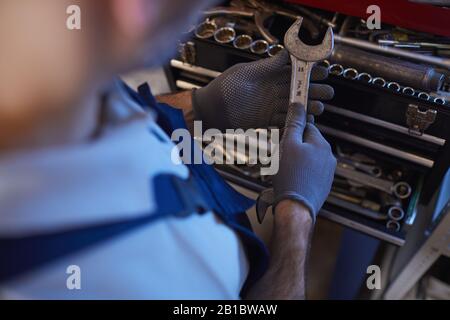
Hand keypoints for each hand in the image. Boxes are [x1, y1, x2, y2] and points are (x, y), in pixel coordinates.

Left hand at [192, 50, 333, 130]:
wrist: (211, 110)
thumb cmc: (226, 88)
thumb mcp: (247, 73)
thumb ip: (268, 66)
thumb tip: (287, 52)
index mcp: (268, 77)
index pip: (293, 73)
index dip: (308, 73)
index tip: (323, 72)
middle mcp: (272, 92)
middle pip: (296, 91)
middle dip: (313, 92)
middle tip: (327, 93)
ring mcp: (269, 107)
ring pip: (293, 107)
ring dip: (307, 108)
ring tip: (319, 108)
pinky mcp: (265, 122)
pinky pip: (283, 122)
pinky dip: (295, 122)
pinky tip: (306, 123)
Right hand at [272, 105, 335, 221]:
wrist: (296, 208)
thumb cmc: (290, 177)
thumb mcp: (288, 144)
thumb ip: (294, 123)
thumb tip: (299, 104)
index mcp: (321, 144)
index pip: (307, 127)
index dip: (292, 131)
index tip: (282, 137)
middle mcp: (328, 157)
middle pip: (307, 144)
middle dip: (293, 148)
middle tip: (279, 157)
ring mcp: (327, 173)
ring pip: (308, 159)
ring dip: (295, 161)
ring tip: (282, 172)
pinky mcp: (323, 186)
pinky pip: (310, 174)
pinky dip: (300, 174)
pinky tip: (290, 181)